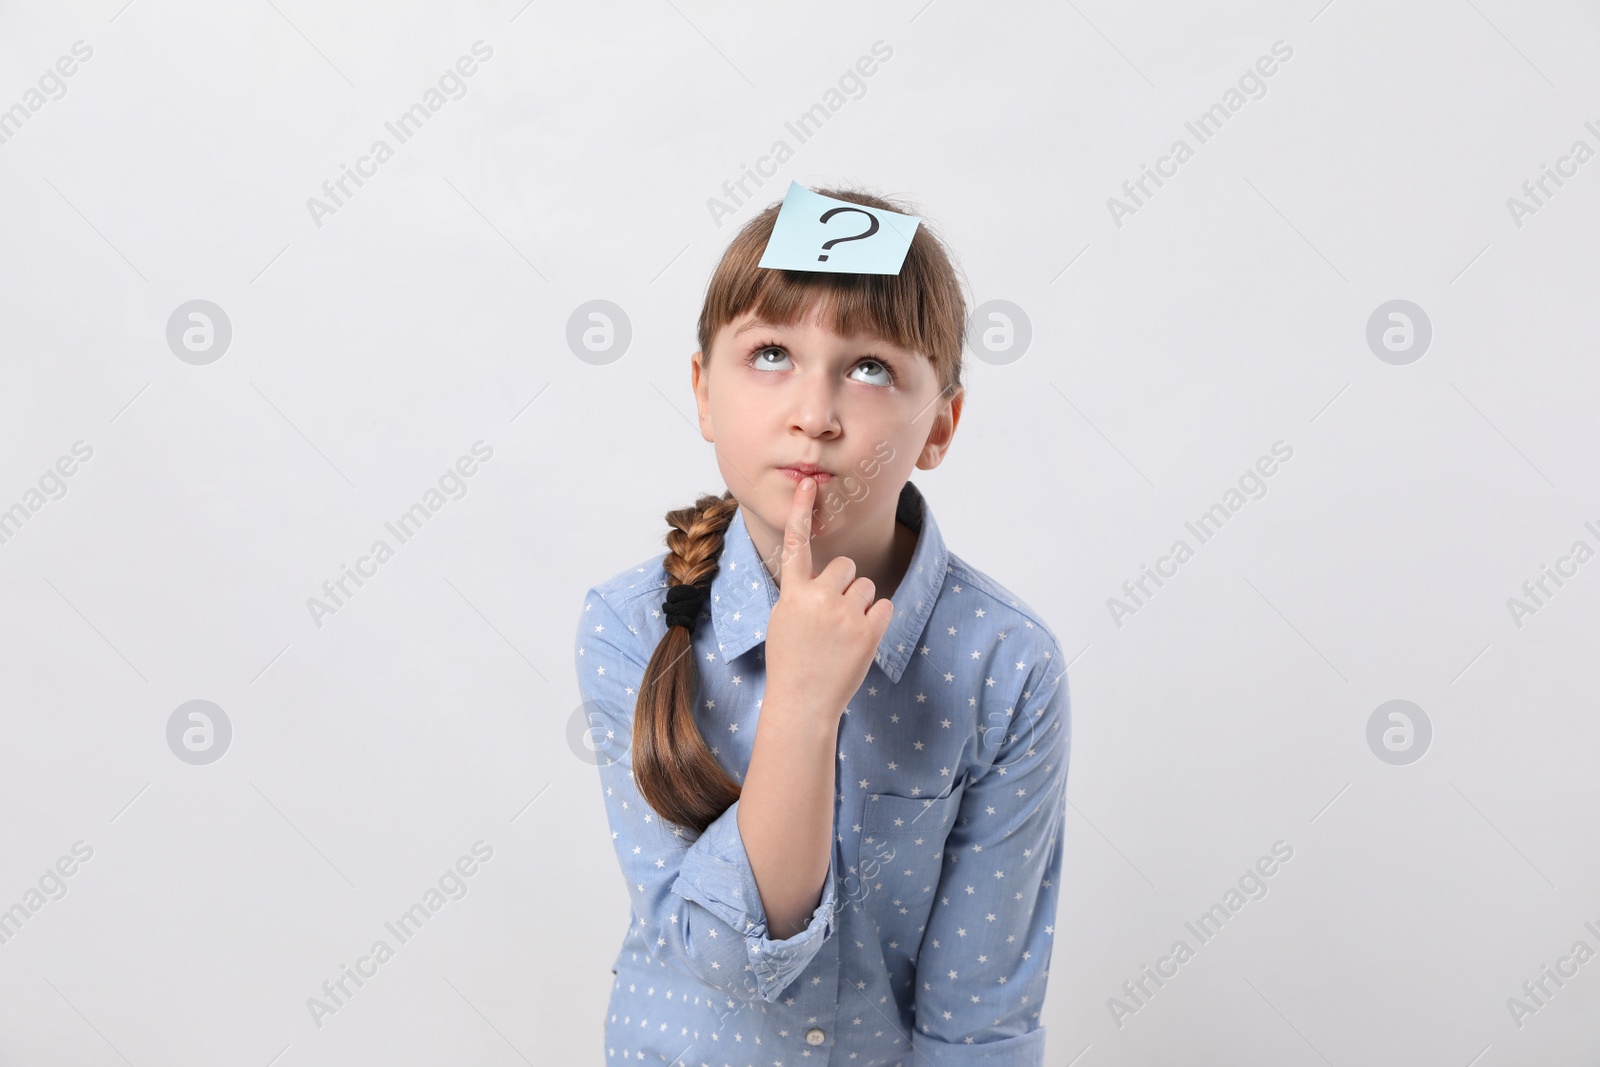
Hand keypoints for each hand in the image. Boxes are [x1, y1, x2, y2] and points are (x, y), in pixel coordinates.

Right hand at [763, 476, 894, 722]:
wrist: (803, 703)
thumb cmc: (791, 663)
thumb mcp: (782, 622)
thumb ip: (800, 595)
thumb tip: (823, 580)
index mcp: (792, 594)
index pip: (795, 544)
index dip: (802, 512)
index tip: (809, 484)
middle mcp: (818, 598)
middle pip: (846, 566)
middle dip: (846, 585)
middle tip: (836, 615)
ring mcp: (844, 614)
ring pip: (867, 587)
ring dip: (861, 605)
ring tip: (845, 634)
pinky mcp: (868, 631)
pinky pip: (885, 606)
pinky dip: (878, 620)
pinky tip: (861, 640)